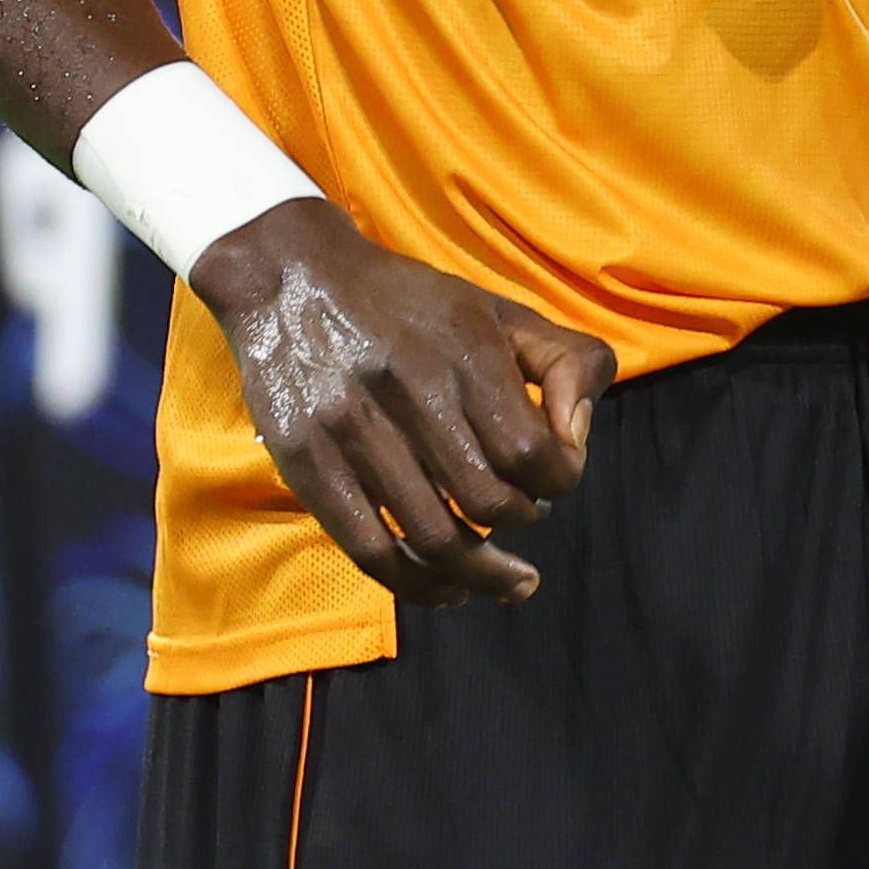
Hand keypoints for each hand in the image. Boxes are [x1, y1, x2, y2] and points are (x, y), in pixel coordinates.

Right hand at [193, 203, 608, 605]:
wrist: (291, 278)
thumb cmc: (412, 303)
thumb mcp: (501, 310)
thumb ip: (568, 360)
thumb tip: (577, 438)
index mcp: (464, 354)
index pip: (531, 452)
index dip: (559, 479)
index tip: (557, 477)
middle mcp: (408, 394)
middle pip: (486, 503)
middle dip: (523, 522)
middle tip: (528, 519)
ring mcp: (350, 433)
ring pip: (431, 538)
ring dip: (480, 573)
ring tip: (507, 581)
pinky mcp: (306, 463)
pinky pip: (369, 550)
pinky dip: (417, 585)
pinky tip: (449, 591)